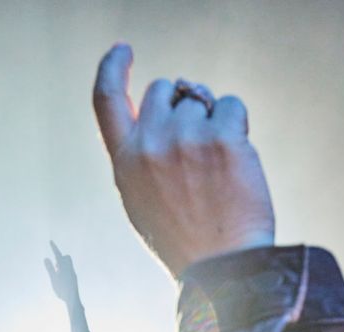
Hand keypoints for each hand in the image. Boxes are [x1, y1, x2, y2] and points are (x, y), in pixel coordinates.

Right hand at [43, 240, 80, 304]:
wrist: (73, 299)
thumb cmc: (62, 289)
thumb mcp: (53, 279)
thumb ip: (50, 268)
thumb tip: (46, 258)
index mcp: (64, 267)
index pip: (58, 255)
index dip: (54, 248)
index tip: (51, 241)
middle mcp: (70, 269)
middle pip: (66, 257)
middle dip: (60, 257)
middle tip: (55, 265)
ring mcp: (72, 274)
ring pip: (68, 264)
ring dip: (62, 264)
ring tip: (56, 271)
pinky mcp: (74, 278)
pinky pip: (69, 270)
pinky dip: (64, 270)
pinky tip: (61, 278)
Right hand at [93, 44, 274, 278]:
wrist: (223, 269)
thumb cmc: (187, 241)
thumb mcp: (144, 201)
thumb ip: (142, 156)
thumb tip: (165, 108)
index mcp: (125, 162)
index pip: (106, 100)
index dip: (112, 68)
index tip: (123, 50)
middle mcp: (150, 144)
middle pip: (165, 91)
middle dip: (183, 103)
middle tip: (201, 139)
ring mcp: (186, 138)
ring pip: (202, 101)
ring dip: (214, 121)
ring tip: (220, 167)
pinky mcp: (223, 138)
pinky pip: (231, 106)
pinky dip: (237, 125)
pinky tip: (238, 161)